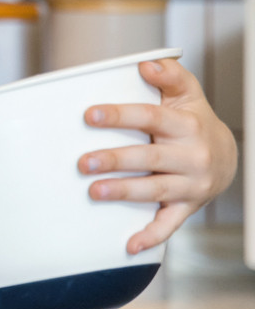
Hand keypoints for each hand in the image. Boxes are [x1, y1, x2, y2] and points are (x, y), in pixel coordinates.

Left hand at [77, 58, 237, 253]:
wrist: (226, 156)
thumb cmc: (193, 120)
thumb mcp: (187, 92)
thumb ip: (169, 75)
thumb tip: (145, 64)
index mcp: (187, 125)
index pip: (150, 118)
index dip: (120, 115)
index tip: (89, 115)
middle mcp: (191, 156)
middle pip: (149, 157)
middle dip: (114, 160)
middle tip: (82, 162)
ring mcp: (191, 184)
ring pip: (154, 190)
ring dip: (123, 192)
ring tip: (94, 191)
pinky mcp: (188, 206)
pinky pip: (169, 224)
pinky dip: (151, 236)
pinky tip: (129, 245)